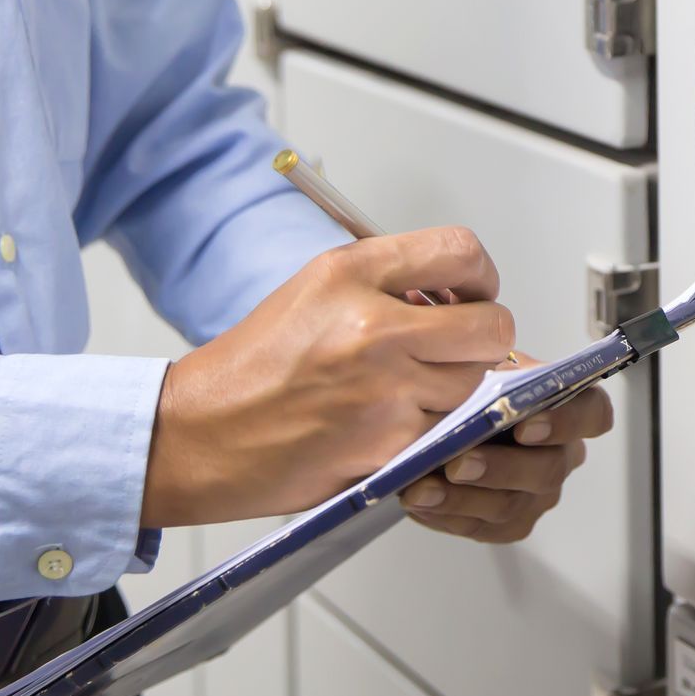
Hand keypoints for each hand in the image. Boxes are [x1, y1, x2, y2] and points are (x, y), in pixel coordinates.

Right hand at [140, 227, 515, 527]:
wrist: (204, 435)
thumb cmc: (256, 367)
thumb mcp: (317, 290)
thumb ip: (388, 282)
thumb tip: (457, 293)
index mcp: (352, 274)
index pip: (461, 252)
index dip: (480, 276)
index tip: (472, 293)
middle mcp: (373, 326)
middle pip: (490, 326)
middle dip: (481, 338)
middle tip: (453, 346)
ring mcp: (386, 389)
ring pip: (472, 383)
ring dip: (451, 387)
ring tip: (400, 388)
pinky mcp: (389, 443)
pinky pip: (445, 427)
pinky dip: (428, 427)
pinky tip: (384, 421)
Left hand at [398, 354, 614, 543]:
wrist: (443, 418)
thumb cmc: (470, 386)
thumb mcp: (479, 360)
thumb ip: (486, 355)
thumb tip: (474, 342)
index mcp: (567, 407)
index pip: (592, 413)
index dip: (566, 422)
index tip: (525, 425)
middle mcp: (560, 453)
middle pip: (548, 468)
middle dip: (501, 468)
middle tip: (459, 462)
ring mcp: (537, 492)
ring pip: (513, 505)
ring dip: (464, 498)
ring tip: (423, 487)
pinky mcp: (509, 522)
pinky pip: (485, 528)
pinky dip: (449, 516)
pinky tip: (421, 500)